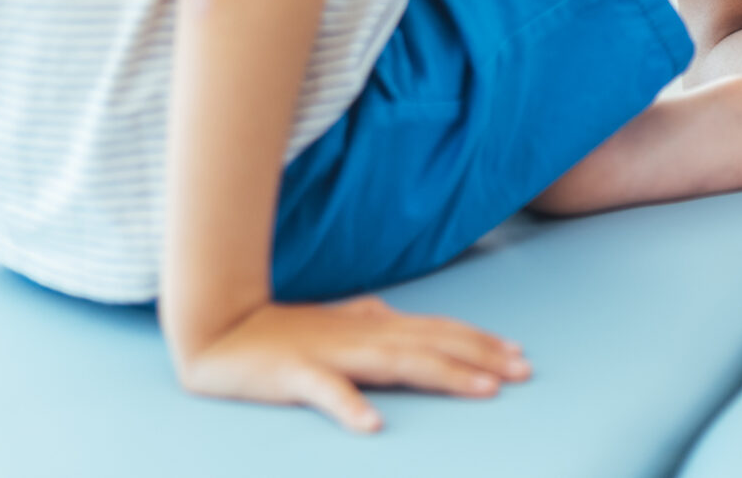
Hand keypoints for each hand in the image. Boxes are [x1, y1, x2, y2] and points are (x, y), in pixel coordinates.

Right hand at [173, 296, 531, 434]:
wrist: (218, 330)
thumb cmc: (281, 331)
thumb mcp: (335, 324)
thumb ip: (369, 319)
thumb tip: (397, 314)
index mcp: (372, 326)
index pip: (438, 331)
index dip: (480, 342)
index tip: (520, 355)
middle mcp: (361, 335)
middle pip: (432, 345)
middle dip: (480, 358)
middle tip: (522, 372)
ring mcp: (330, 353)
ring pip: (396, 363)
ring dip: (442, 375)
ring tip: (482, 391)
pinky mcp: (295, 374)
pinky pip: (326, 392)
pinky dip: (350, 406)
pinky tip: (373, 426)